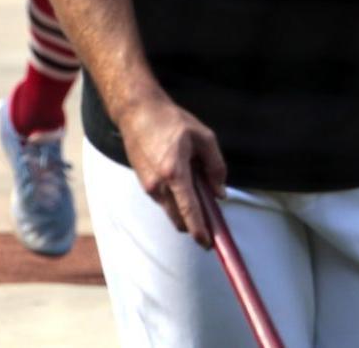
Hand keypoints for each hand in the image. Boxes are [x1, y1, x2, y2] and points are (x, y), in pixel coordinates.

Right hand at [117, 94, 227, 247]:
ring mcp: (148, 187)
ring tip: (202, 197)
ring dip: (186, 213)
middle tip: (212, 223)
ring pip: (171, 211)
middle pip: (178, 219)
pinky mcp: (144, 184)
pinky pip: (164, 202)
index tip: (208, 244)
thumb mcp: (203, 137)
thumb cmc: (173, 122)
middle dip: (194, 225)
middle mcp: (158, 185)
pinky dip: (177, 202)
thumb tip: (220, 193)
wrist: (138, 113)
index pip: (189, 210)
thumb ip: (215, 166)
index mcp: (174, 173)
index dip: (200, 229)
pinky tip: (187, 187)